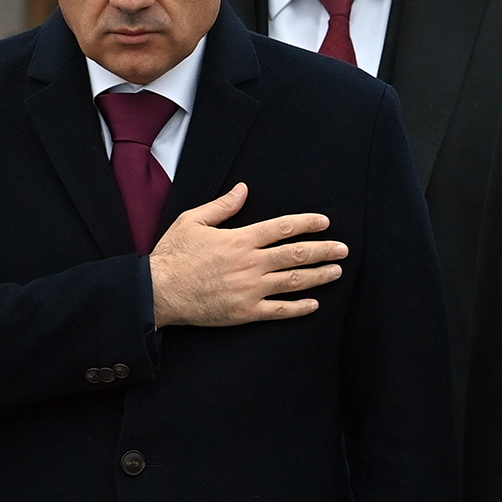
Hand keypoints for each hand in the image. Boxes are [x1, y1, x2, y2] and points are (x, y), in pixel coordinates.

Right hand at [149, 184, 345, 326]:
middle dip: (323, 250)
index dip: (307, 224)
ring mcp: (250, 289)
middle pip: (295, 255)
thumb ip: (222, 206)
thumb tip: (243, 190)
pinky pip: (278, 310)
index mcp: (240, 239)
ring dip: (318, 276)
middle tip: (342, 249)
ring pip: (292, 281)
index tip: (325, 223)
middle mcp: (250, 263)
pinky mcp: (244, 312)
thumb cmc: (173, 254)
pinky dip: (298, 308)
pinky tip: (314, 304)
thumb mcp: (193, 221)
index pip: (283, 228)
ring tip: (336, 272)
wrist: (158, 291)